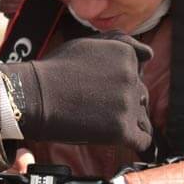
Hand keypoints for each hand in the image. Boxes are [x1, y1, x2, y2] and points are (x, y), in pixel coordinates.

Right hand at [1, 32, 152, 151]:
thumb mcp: (89, 44)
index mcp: (126, 55)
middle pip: (140, 95)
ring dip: (125, 120)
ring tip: (99, 119)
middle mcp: (132, 77)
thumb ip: (121, 43)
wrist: (34, 96)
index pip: (138, 73)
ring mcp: (128, 104)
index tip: (100, 89)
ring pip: (141, 117)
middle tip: (95, 106)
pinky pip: (143, 139)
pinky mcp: (122, 129)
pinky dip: (134, 140)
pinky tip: (116, 136)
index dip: (120, 83)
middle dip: (122, 102)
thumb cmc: (56, 70)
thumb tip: (149, 54)